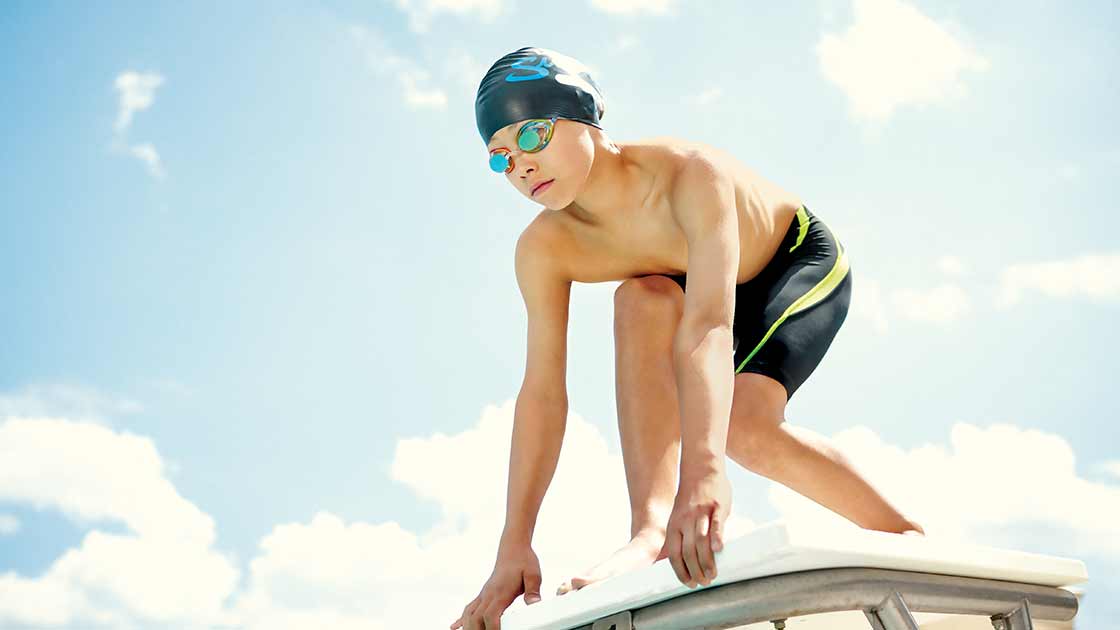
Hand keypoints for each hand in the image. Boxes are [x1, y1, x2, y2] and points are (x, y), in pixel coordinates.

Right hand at [451, 544, 542, 629]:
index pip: (491, 615)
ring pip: (469, 614)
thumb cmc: (524, 561)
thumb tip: (534, 604)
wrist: (513, 548)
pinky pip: (469, 608)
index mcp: (500, 592)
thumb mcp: (533, 574)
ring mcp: (484, 594)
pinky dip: (461, 619)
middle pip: (476, 618)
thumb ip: (533, 591)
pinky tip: (454, 627)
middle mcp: (488, 594)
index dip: (492, 629)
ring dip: (468, 627)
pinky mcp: (483, 594)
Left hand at [655, 467, 730, 587]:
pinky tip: (720, 549)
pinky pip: (715, 523)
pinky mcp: (716, 506)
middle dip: (695, 571)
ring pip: (701, 541)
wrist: (701, 468)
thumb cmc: (693, 497)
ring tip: (713, 575)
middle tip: (704, 582)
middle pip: (688, 551)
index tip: (689, 584)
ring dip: (706, 560)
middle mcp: (685, 520)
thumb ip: (684, 535)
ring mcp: (700, 513)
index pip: (675, 554)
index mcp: (675, 525)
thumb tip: (690, 559)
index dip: (681, 571)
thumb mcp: (680, 516)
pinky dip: (717, 536)